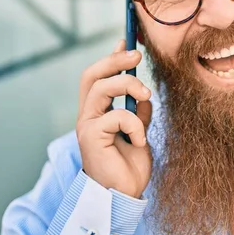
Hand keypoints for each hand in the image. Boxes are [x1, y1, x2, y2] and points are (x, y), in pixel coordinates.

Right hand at [76, 40, 152, 197]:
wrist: (124, 194)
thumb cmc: (128, 165)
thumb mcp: (139, 131)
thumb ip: (138, 111)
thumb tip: (143, 93)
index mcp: (98, 112)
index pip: (98, 76)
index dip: (111, 57)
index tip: (126, 40)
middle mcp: (88, 115)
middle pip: (91, 75)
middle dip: (113, 60)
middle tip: (136, 55)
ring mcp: (87, 125)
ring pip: (100, 88)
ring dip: (128, 84)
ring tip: (146, 95)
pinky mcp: (91, 137)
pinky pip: (116, 116)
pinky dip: (135, 124)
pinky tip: (139, 141)